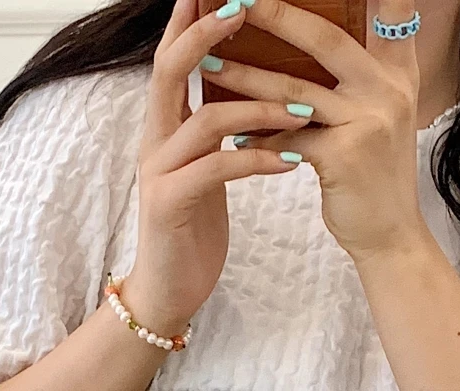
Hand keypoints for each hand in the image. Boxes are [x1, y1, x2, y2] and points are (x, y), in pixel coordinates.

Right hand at [125, 0, 311, 333]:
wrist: (168, 292)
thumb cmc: (193, 230)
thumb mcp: (205, 169)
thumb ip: (216, 129)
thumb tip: (248, 89)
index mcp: (164, 127)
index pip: (173, 58)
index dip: (191, 19)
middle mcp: (155, 141)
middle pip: (169, 69)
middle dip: (205, 34)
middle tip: (244, 6)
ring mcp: (159, 172)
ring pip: (205, 122)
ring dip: (258, 108)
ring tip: (304, 106)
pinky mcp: (170, 206)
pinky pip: (217, 170)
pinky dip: (256, 159)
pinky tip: (290, 160)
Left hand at [198, 0, 427, 261]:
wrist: (391, 237)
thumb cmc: (375, 176)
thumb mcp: (380, 117)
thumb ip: (358, 79)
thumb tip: (309, 40)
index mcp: (399, 73)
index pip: (393, 13)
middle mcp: (389, 89)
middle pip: (325, 39)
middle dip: (276, 15)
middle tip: (236, 1)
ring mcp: (368, 121)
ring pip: (294, 90)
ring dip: (245, 76)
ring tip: (209, 64)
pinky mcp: (344, 156)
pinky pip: (286, 137)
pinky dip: (256, 134)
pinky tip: (230, 131)